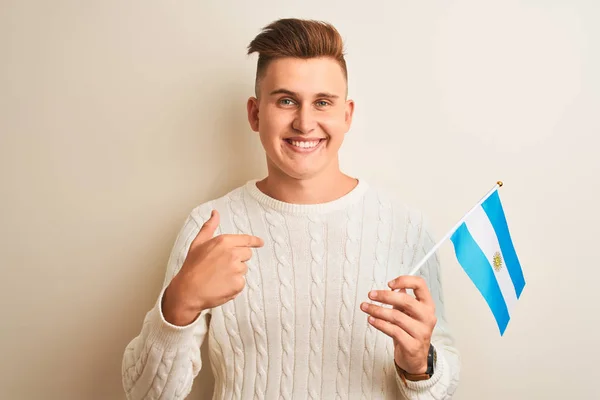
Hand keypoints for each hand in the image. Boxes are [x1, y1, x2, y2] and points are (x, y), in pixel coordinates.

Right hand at [163, 210, 263, 324]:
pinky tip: (221, 285)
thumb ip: (209, 227)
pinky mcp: (238, 284)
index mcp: (224, 242)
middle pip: (247, 254)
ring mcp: (236, 269)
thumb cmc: (192, 267)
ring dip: (235, 273)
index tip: (260, 243)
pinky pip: (241, 283)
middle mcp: (233, 254)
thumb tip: (215, 213)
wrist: (188, 291)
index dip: (255, 241)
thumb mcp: (198, 243)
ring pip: (243, 269)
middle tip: (222, 265)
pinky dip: (233, 285)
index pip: (246, 240)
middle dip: (238, 258)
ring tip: (218, 276)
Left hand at [360, 276, 436, 374]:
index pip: (420, 285)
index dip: (404, 280)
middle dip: (384, 296)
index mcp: (428, 305)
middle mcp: (427, 317)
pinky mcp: (412, 345)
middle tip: (371, 295)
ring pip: (396, 316)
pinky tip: (371, 320)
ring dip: (377, 310)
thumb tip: (391, 288)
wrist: (416, 359)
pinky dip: (379, 324)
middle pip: (406, 300)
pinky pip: (393, 331)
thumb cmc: (411, 332)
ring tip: (366, 307)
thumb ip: (403, 300)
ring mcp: (421, 332)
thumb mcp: (409, 313)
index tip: (390, 283)